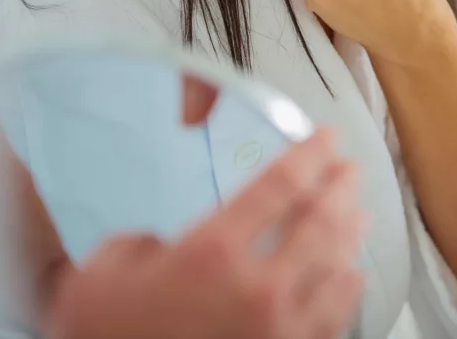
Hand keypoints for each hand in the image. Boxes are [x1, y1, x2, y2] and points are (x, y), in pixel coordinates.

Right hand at [46, 128, 366, 338]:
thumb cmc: (100, 338)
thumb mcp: (96, 278)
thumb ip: (139, 244)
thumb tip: (160, 244)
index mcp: (211, 254)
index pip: (279, 185)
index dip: (310, 154)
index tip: (325, 138)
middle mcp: (256, 289)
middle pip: (320, 223)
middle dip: (340, 188)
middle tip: (350, 170)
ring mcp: (279, 331)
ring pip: (336, 270)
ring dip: (351, 236)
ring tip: (360, 215)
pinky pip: (335, 320)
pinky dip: (347, 291)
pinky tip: (351, 278)